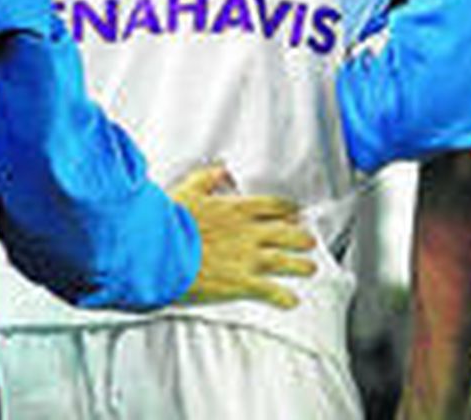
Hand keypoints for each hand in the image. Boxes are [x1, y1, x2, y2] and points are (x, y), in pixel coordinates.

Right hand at [170, 165, 315, 307]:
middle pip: (286, 233)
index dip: (287, 209)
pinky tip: (291, 300)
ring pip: (285, 261)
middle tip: (309, 241)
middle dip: (301, 238)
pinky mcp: (242, 283)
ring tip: (310, 269)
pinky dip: (284, 297)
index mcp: (235, 208)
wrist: (161, 249)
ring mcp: (248, 258)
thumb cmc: (170, 221)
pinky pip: (271, 291)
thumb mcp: (187, 190)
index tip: (295, 212)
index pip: (272, 206)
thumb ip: (207, 178)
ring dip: (301, 266)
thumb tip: (220, 170)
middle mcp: (248, 232)